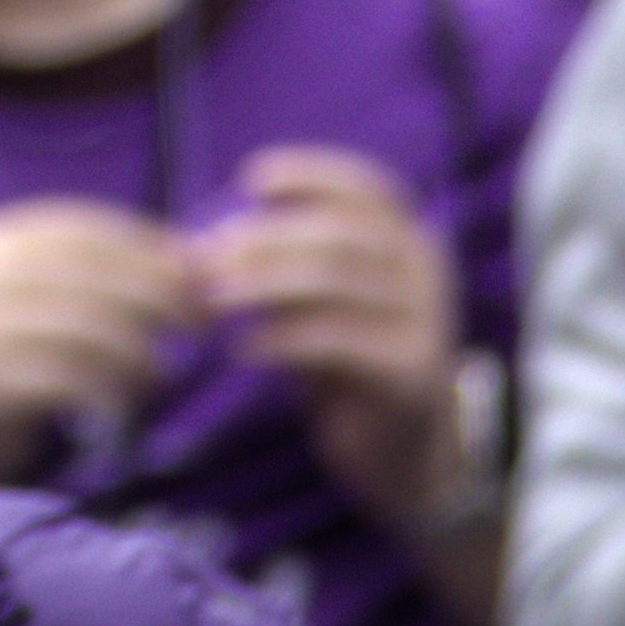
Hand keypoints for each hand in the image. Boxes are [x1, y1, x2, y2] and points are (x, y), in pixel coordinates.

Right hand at [0, 196, 190, 491]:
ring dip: (142, 352)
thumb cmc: (21, 356)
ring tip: (161, 373)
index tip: (203, 275)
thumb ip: (113, 274)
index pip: (91, 230)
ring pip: (89, 327)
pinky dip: (112, 390)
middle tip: (201, 323)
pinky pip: (69, 378)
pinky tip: (127, 403)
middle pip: (96, 275)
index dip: (154, 250)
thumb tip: (204, 253)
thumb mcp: (58, 301)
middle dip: (161, 297)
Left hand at [185, 147, 470, 533]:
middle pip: (340, 233)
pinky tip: (242, 351)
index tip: (251, 179)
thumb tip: (198, 245)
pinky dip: (280, 340)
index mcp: (410, 243)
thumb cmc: (351, 366)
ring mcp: (425, 321)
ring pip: (335, 281)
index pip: (369, 189)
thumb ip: (283, 271)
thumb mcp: (322, 306)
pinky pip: (335, 341)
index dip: (312, 174)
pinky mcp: (410, 371)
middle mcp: (426, 273)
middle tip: (201, 258)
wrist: (406, 452)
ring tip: (209, 300)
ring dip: (261, 284)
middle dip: (263, 238)